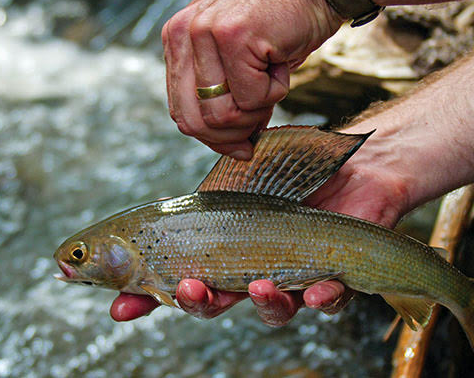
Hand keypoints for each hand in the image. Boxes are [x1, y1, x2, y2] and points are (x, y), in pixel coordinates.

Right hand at [110, 128, 410, 323]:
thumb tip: (153, 209)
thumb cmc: (291, 170)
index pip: (179, 279)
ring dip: (261, 303)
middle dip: (198, 302)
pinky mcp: (335, 278)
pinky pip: (328, 301)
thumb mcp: (236, 178)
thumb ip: (201, 198)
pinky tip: (314, 289)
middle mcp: (252, 271)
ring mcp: (293, 278)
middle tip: (187, 288)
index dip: (148, 298)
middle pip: (219, 302)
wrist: (353, 163)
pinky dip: (320, 297)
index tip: (120, 308)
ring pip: (273, 310)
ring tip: (257, 285)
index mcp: (222, 250)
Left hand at [162, 0, 342, 159]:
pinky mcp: (233, 37)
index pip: (180, 111)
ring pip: (223, 114)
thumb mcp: (234, 58)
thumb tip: (228, 145)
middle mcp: (182, 33)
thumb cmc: (281, 21)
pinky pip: (253, 97)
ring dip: (258, 110)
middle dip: (232, 135)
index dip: (212, 138)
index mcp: (176, 39)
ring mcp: (205, 32)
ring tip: (271, 78)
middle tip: (259, 124)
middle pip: (194, 120)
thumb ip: (219, 92)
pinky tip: (281, 61)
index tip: (239, 147)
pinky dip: (277, 90)